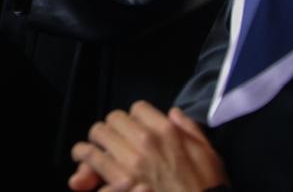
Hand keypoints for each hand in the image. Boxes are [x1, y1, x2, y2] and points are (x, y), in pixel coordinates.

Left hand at [69, 103, 227, 191]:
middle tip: (112, 138)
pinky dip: (84, 155)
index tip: (134, 128)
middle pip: (115, 118)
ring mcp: (131, 159)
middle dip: (113, 128)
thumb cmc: (207, 187)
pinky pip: (92, 157)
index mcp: (168, 131)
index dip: (134, 119)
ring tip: (92, 146)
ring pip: (100, 133)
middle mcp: (147, 140)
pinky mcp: (119, 179)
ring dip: (96, 139)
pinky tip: (83, 158)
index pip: (138, 108)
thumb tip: (174, 113)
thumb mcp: (209, 155)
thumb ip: (190, 129)